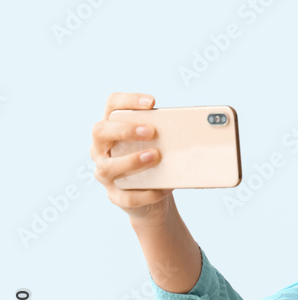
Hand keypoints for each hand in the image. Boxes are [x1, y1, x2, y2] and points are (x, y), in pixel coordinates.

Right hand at [90, 92, 174, 224]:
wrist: (153, 198)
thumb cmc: (156, 164)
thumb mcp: (161, 146)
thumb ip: (167, 135)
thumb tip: (196, 129)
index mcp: (112, 130)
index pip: (112, 106)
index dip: (128, 100)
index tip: (152, 102)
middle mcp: (101, 149)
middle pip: (100, 131)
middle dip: (125, 129)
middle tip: (151, 131)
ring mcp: (105, 174)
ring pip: (107, 166)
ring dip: (132, 160)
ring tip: (155, 156)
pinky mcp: (116, 196)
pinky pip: (127, 196)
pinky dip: (146, 193)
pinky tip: (162, 189)